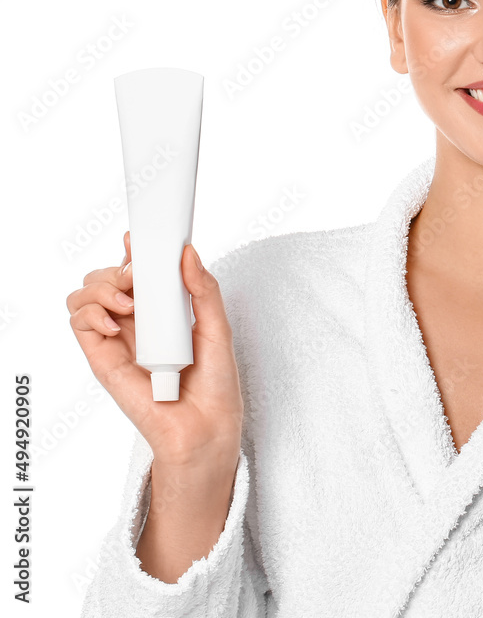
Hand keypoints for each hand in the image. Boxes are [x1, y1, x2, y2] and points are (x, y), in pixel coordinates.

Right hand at [66, 231, 243, 470]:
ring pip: (84, 295)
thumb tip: (187, 252)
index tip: (139, 240)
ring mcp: (117, 339)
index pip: (136, 271)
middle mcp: (136, 321)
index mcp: (162, 310)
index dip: (132, 252)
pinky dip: (91, 314)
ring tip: (129, 302)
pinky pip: (79, 324)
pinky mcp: (103, 359)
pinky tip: (118, 323)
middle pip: (105, 277)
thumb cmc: (215, 383)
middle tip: (139, 277)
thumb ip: (203, 290)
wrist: (207, 427)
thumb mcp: (218, 327)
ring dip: (100, 287)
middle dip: (117, 268)